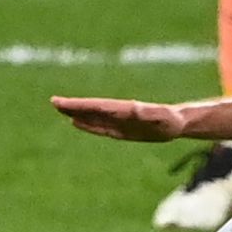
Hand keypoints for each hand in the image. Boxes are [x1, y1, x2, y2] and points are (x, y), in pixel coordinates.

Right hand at [53, 96, 191, 141]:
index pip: (97, 106)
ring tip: (61, 110)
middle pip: (92, 109)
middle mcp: (118, 113)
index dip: (79, 104)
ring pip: (93, 117)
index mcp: (123, 109)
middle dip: (73, 106)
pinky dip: (88, 124)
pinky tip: (77, 122)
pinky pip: (101, 127)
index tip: (63, 101)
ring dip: (77, 113)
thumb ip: (147, 112)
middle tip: (54, 102)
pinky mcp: (121, 129)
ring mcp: (118, 121)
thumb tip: (134, 108)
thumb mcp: (159, 116)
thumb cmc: (170, 120)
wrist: (177, 123)